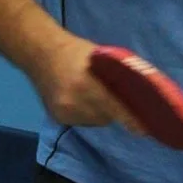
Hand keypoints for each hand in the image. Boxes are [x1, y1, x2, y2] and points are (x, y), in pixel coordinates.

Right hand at [26, 31, 148, 134]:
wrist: (39, 54)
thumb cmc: (74, 51)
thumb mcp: (99, 56)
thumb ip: (117, 73)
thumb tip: (142, 89)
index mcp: (85, 83)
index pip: (112, 107)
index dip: (129, 119)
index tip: (143, 130)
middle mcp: (73, 101)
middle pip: (105, 117)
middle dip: (115, 110)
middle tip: (116, 97)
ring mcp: (63, 112)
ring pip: (95, 121)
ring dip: (101, 113)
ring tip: (95, 95)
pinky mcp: (57, 118)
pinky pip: (82, 122)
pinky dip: (88, 114)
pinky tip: (82, 100)